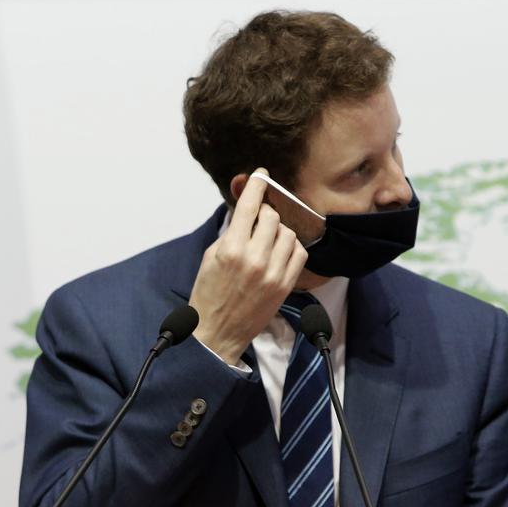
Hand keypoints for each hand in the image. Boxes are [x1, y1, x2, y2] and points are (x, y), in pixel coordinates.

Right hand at [188, 168, 307, 364]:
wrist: (217, 331)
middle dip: (264, 214)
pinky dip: (290, 247)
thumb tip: (246, 207)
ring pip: (288, 233)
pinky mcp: (285, 285)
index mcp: (231, 249)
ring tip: (265, 241)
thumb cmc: (208, 293)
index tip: (261, 175)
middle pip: (271, 217)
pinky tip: (278, 252)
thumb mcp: (211, 256)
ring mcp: (273, 273)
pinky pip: (299, 253)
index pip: (249, 206)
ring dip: (277, 231)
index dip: (256, 185)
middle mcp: (254, 259)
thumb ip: (232, 230)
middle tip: (255, 221)